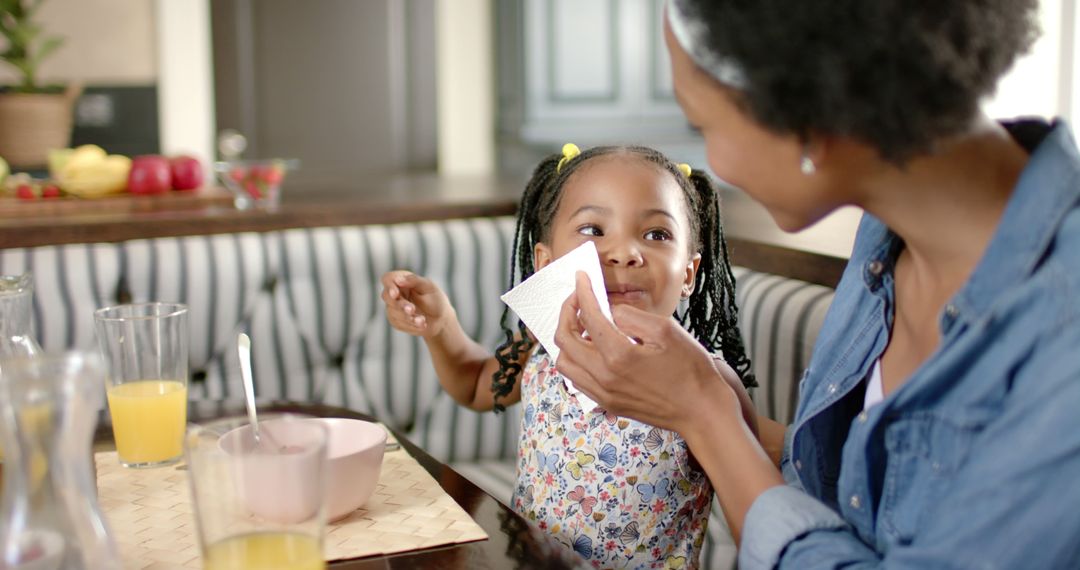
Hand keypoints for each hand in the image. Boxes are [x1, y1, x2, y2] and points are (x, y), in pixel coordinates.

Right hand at [380, 271, 452, 337]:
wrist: (440, 319)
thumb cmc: (435, 299)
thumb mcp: (429, 287)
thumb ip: (414, 280)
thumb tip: (398, 280)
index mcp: (402, 280)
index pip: (388, 279)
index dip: (389, 286)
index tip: (395, 294)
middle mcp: (395, 293)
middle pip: (387, 296)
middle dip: (399, 304)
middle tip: (412, 309)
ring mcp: (393, 308)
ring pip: (393, 312)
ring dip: (408, 317)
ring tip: (422, 320)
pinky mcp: (396, 321)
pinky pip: (399, 323)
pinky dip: (411, 325)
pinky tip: (422, 325)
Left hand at [554, 271, 744, 433]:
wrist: (701, 411)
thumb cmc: (690, 369)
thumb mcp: (666, 330)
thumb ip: (631, 315)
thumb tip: (609, 310)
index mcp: (619, 355)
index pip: (588, 317)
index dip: (582, 292)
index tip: (581, 278)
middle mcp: (604, 376)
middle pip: (564, 340)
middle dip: (567, 312)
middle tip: (577, 298)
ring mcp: (603, 393)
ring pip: (565, 363)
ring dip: (567, 339)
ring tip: (583, 325)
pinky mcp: (607, 403)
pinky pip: (577, 379)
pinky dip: (576, 359)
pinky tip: (591, 349)